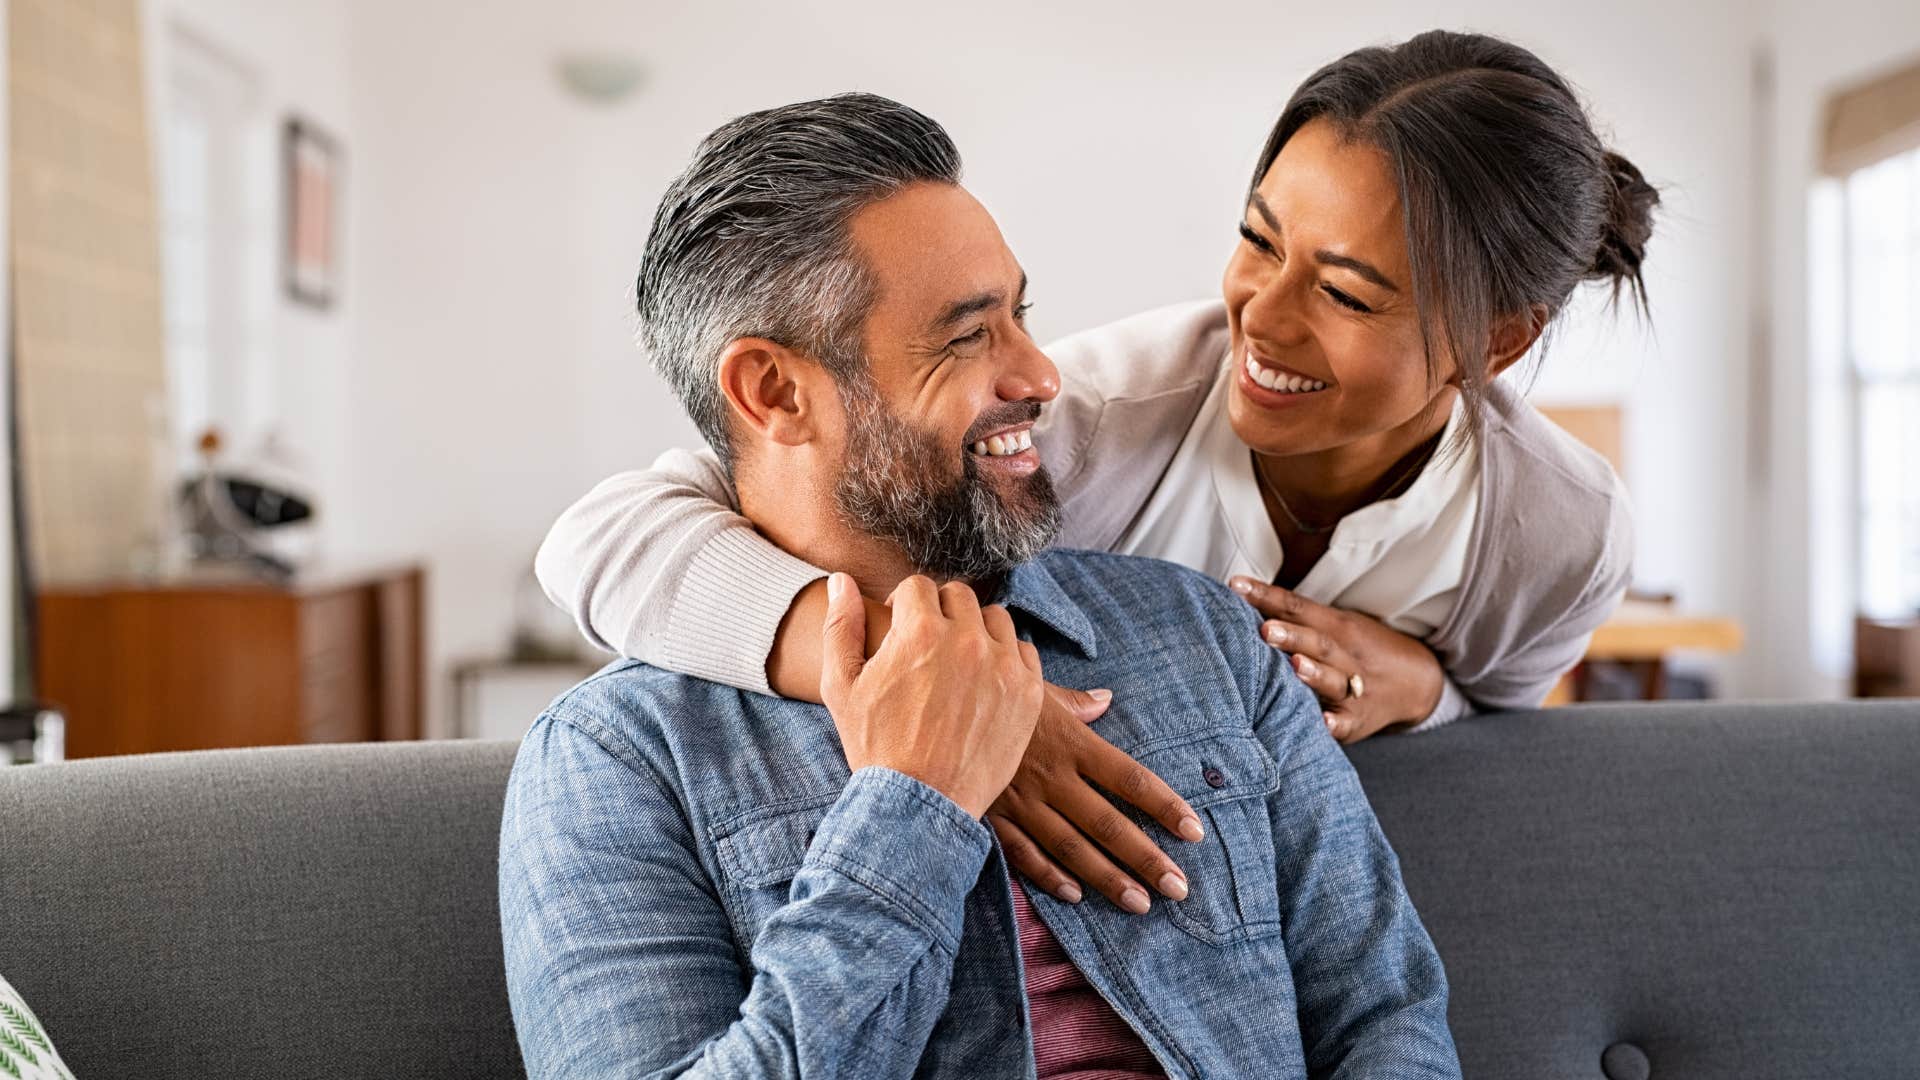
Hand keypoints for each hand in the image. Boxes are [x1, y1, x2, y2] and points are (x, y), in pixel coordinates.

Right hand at [820, 573, 1043, 818]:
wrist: (920, 803)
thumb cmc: (875, 746)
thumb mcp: (841, 686)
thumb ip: (841, 626)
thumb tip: (841, 580)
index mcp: (919, 631)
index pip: (918, 586)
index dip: (905, 605)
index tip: (902, 627)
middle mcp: (966, 640)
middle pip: (958, 596)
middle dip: (940, 613)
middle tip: (930, 645)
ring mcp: (1002, 665)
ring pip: (995, 619)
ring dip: (976, 630)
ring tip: (959, 661)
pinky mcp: (1028, 692)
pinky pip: (1023, 651)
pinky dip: (1005, 659)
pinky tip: (985, 681)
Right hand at [985, 685, 1204, 913]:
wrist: (934, 705)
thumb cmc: (991, 693)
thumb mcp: (1036, 688)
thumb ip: (1076, 703)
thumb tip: (1106, 700)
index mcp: (1071, 742)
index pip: (1129, 779)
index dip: (1164, 806)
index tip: (1194, 831)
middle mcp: (1052, 776)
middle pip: (1108, 824)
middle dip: (1146, 859)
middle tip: (1178, 888)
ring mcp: (1021, 800)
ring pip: (1072, 847)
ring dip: (1108, 878)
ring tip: (1140, 904)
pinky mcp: (992, 816)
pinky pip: (1024, 853)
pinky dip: (1049, 877)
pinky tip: (1076, 896)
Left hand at [1229, 577, 1444, 743]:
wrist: (1416, 682)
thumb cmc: (1356, 650)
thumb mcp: (1334, 625)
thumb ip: (1294, 616)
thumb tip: (1240, 596)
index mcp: (1335, 626)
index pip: (1297, 607)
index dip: (1266, 596)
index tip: (1235, 586)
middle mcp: (1346, 655)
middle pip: (1318, 642)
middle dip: (1291, 636)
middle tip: (1264, 630)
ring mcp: (1355, 688)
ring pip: (1334, 680)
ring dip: (1314, 673)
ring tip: (1294, 666)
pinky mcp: (1358, 720)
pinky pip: (1347, 722)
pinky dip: (1336, 723)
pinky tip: (1322, 723)